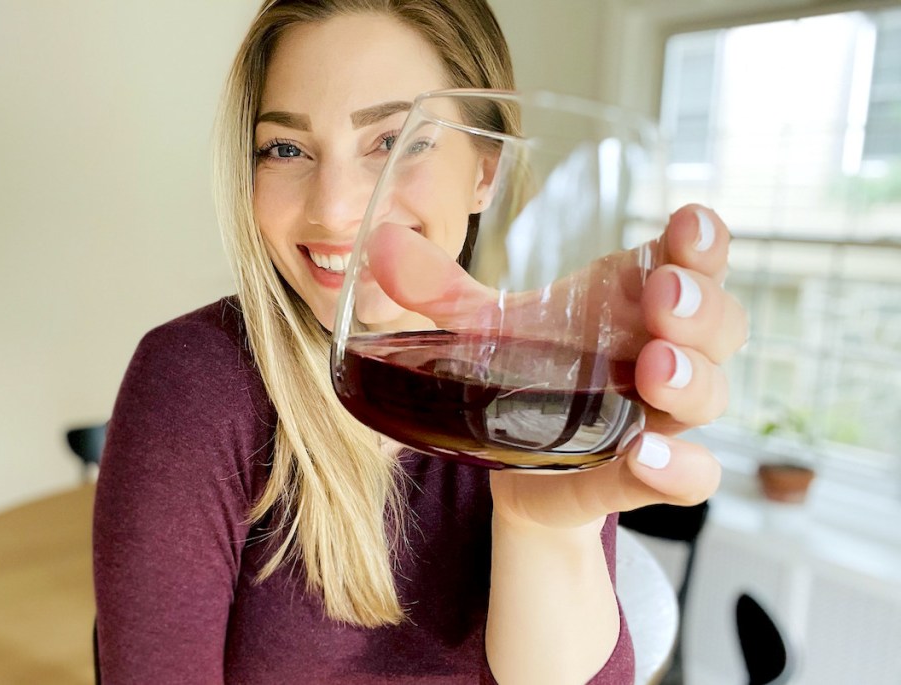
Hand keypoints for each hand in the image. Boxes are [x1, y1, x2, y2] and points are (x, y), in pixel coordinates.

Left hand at [370, 204, 747, 529]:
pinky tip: (647, 455)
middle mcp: (660, 354)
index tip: (687, 223)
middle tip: (664, 298)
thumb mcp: (481, 330)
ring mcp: (658, 416)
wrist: (510, 464)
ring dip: (692, 379)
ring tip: (654, 369)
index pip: (693, 261)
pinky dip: (680, 468)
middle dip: (701, 308)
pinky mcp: (641, 476)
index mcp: (633, 304)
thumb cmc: (521, 377)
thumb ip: (437, 290)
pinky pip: (693, 477)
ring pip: (712, 395)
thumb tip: (378, 245)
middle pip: (719, 326)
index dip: (703, 243)